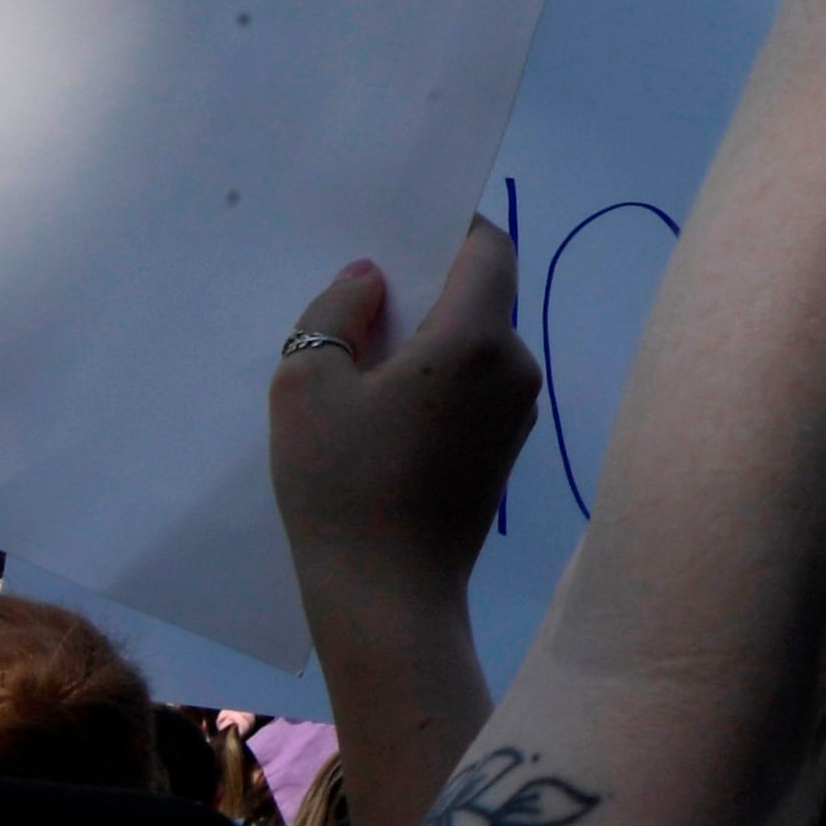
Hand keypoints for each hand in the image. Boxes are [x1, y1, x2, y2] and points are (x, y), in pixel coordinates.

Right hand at [273, 218, 538, 637]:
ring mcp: (518, 412)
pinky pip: (475, 387)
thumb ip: (335, 314)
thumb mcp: (307, 387)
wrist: (389, 597)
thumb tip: (370, 279)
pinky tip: (384, 408)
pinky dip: (437, 380)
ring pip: (475, 345)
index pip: (488, 248)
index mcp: (476, 338)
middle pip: (480, 296)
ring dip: (428, 340)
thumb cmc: (343, 485)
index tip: (399, 233)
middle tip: (360, 298)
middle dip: (425, 288)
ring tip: (361, 358)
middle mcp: (514, 366)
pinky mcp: (506, 450)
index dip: (449, 228)